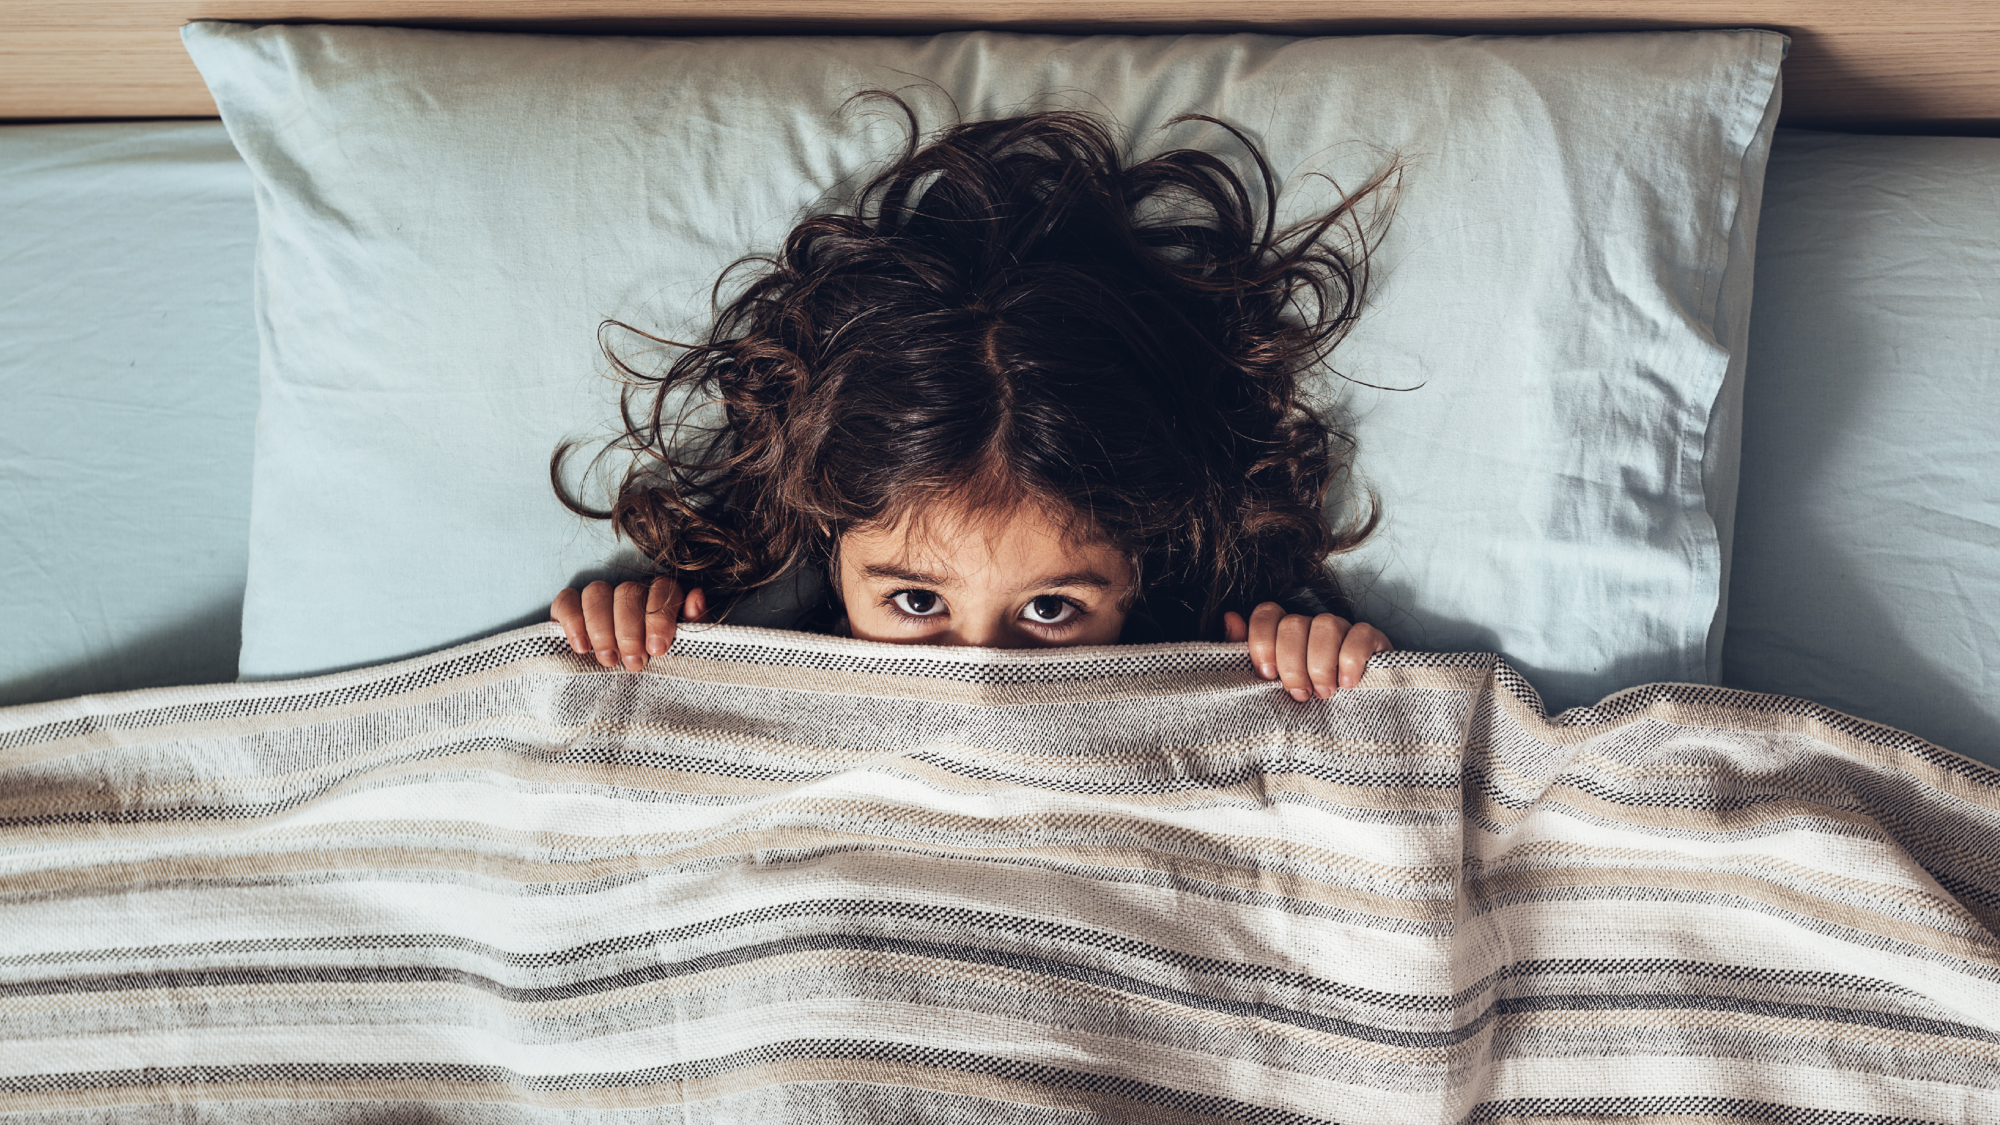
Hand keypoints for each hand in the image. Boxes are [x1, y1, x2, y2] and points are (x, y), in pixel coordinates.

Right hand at [550, 578, 706, 671]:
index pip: (663, 589)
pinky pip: (566, 601)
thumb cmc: (661, 668)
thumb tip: (696, 596)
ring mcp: (599, 598)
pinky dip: (572, 621)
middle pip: (627, 592)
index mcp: (661, 598)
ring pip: (597, 592)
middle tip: (634, 664)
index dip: (660, 617)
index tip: (658, 649)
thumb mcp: (685, 651)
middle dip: (630, 630)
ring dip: (602, 627)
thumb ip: (693, 625)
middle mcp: (630, 593)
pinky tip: (582, 647)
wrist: (630, 693)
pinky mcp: (570, 609)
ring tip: (609, 660)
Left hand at [1223, 602, 1391, 700]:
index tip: (1267, 676)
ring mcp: (1342, 630)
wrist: (1354, 726)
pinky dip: (1351, 660)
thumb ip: (1248, 655)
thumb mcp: (1271, 687)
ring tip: (1324, 693)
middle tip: (1299, 695)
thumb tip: (1229, 618)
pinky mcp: (1372, 640)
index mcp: (1284, 632)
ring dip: (1320, 664)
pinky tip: (1348, 684)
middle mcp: (1312, 626)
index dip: (1262, 642)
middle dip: (1291, 663)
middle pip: (1294, 624)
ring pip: (1326, 624)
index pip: (1267, 614)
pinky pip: (1360, 634)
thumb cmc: (1304, 706)